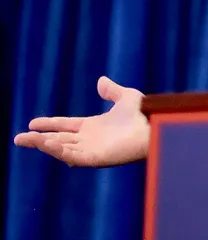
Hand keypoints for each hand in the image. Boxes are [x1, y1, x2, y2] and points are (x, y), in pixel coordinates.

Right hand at [13, 76, 149, 166]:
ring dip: (43, 145)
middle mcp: (91, 139)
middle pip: (59, 140)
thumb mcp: (125, 97)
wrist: (156, 124)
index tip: (32, 123)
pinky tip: (45, 143)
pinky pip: (72, 156)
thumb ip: (111, 91)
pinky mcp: (96, 158)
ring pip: (61, 149)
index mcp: (94, 126)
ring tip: (24, 139)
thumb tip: (101, 81)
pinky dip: (58, 150)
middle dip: (38, 139)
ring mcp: (92, 149)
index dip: (49, 124)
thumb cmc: (145, 113)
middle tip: (18, 138)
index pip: (66, 126)